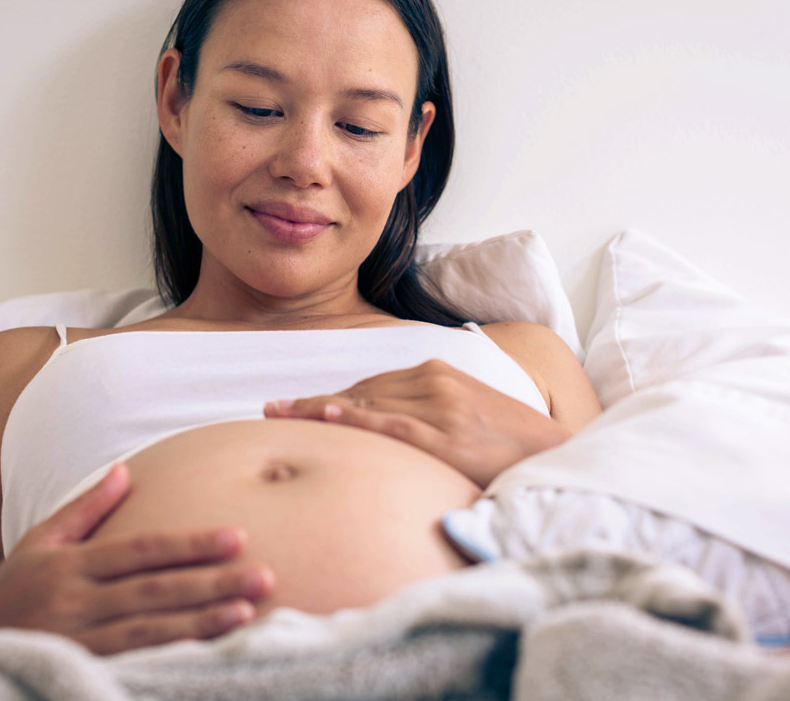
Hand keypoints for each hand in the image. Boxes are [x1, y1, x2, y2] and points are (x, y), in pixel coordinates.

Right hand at [0, 463, 274, 653]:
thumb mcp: (38, 543)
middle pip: (157, 589)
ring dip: (201, 622)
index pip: (143, 549)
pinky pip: (131, 665)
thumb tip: (124, 469)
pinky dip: (169, 659)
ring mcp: (78, 640)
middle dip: (213, 581)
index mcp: (71, 564)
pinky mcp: (80, 670)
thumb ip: (85, 510)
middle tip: (265, 575)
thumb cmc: (5, 595)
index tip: (236, 536)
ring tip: (245, 613)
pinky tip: (204, 654)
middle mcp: (76, 600)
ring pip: (150, 630)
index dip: (191, 543)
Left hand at [263, 359, 569, 487]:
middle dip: (312, 404)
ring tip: (279, 416)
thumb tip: (385, 424)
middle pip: (358, 393)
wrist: (556, 453)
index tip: (293, 404)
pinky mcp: (444, 435)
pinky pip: (389, 424)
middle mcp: (433, 382)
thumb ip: (428, 411)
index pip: (369, 385)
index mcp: (436, 372)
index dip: (328, 396)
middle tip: (270, 411)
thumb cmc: (508, 440)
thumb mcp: (467, 412)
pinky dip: (355, 420)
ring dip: (318, 411)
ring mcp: (438, 407)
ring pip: (365, 405)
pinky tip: (326, 417)